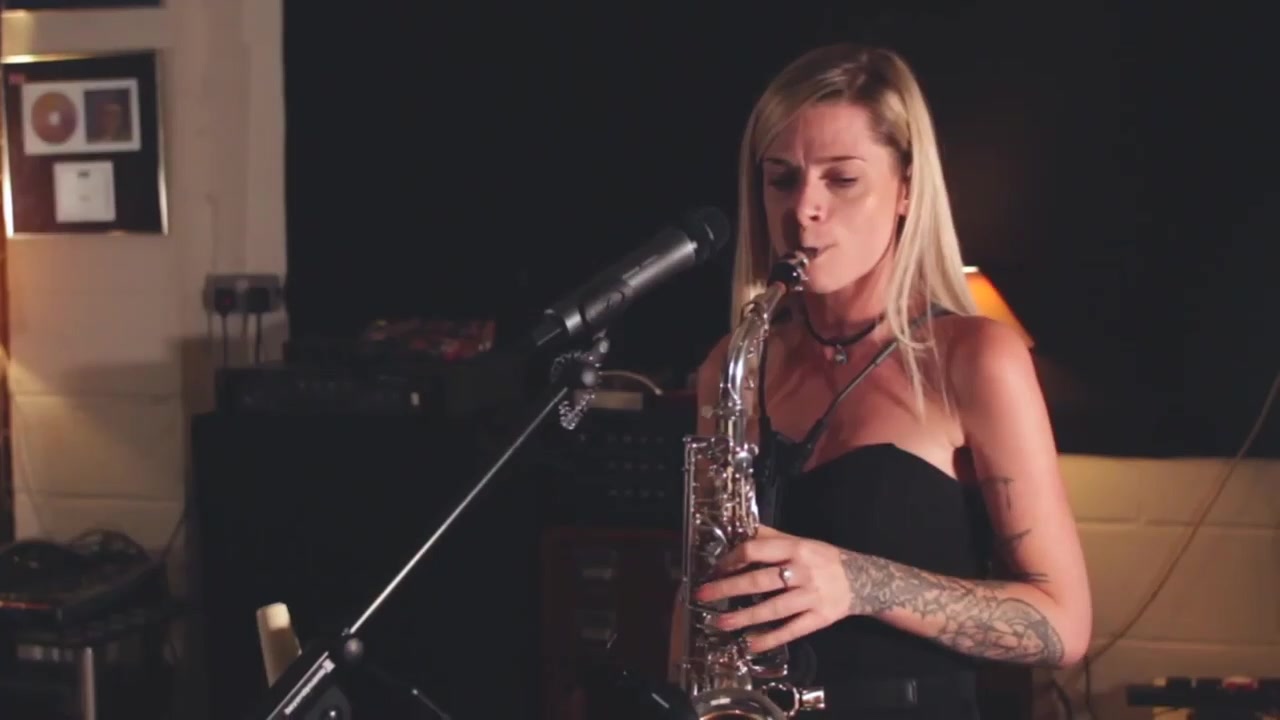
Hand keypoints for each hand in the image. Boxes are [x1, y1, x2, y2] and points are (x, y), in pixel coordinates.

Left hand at [693, 526, 858, 653]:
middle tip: (703, 595)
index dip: (732, 559)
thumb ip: (770, 538)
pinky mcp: (820, 618)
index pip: (756, 550)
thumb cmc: (823, 559)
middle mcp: (802, 571)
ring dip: (744, 617)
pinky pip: (792, 630)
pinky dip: (771, 638)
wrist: (863, 580)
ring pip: (773, 608)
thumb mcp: (800, 542)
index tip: (716, 568)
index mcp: (795, 548)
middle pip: (760, 580)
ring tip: (720, 622)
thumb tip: (739, 528)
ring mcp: (811, 596)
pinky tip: (750, 644)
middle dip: (728, 588)